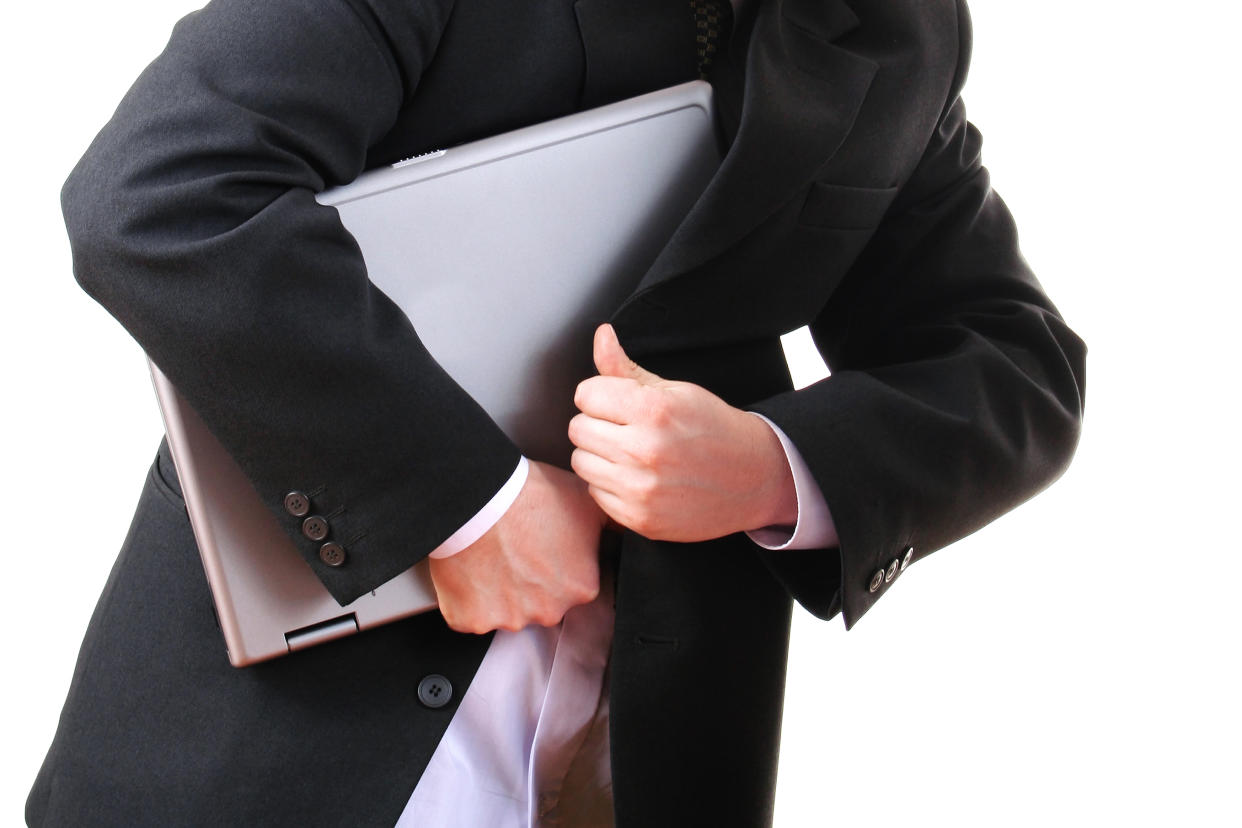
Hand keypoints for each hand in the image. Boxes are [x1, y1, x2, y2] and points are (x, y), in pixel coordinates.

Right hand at [428, 460, 606, 633]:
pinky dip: (471, 598)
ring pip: (507, 611)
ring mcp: (509, 620)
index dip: (558, 564)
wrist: (479, 498)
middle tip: (518, 549)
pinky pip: (473, 615)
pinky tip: (473, 569)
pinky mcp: (472, 620)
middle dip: (531, 583)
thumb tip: (625, 530)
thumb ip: (612, 527)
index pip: (574, 585)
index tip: (545, 547)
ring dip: (501, 590)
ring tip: (494, 554)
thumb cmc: (530, 496)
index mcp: (581, 588)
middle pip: (542, 603)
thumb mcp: (588, 503)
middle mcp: (549, 611)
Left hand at [568, 324, 796, 541]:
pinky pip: (595, 492)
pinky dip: (609, 484)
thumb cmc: (712, 429)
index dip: (601, 395)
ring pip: (581, 461)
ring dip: (598, 454)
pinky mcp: (640, 519)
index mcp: (655, 410)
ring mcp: (642, 489)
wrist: (753, 479)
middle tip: (626, 428)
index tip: (620, 402)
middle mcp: (645, 450)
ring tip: (630, 452)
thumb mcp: (675, 390)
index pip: (585, 394)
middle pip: (577, 428)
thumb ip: (626, 367)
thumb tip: (601, 333)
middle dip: (597, 423)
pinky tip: (637, 478)